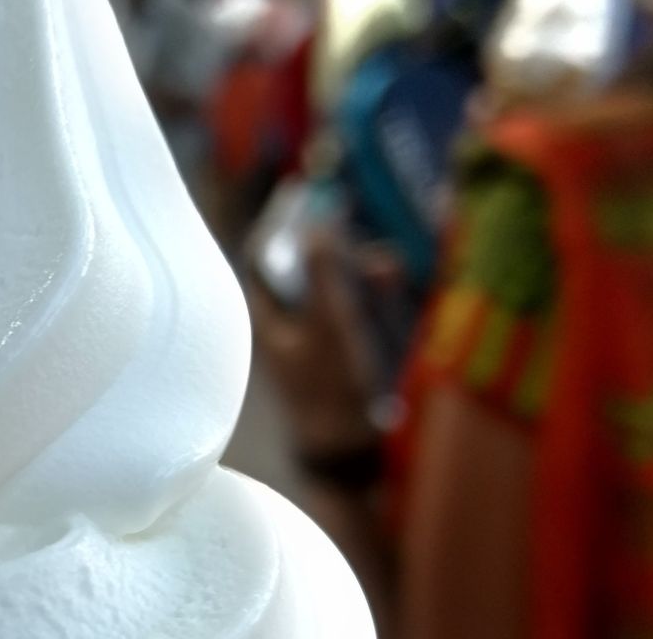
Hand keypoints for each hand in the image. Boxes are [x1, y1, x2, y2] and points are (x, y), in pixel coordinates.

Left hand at [248, 225, 379, 455]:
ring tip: (385, 265)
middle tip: (354, 225)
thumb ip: (322, 276)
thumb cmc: (328, 388)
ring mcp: (310, 339)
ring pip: (330, 288)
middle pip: (300, 269)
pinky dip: (368, 295)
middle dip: (332, 247)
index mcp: (265, 316)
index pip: (262, 257)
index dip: (283, 226)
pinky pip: (350, 311)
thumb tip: (317, 227)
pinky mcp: (336, 354)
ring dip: (357, 271)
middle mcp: (283, 324)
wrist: (345, 453)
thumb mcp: (327, 326)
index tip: (307, 199)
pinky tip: (390, 282)